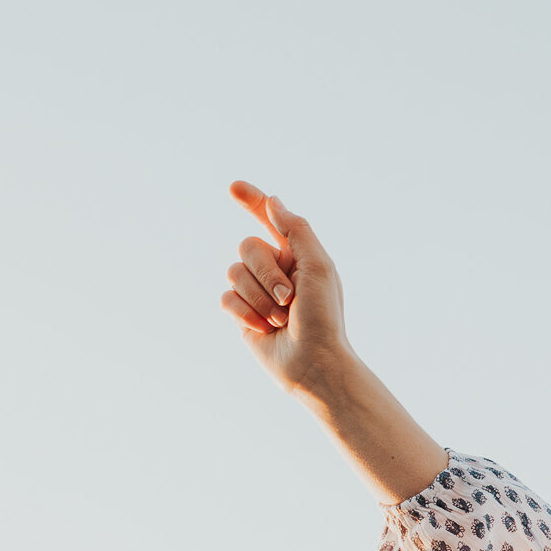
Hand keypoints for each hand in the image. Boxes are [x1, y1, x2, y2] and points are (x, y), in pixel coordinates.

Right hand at [221, 180, 351, 395]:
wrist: (313, 363)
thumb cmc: (324, 317)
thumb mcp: (318, 266)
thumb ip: (296, 230)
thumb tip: (273, 201)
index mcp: (296, 254)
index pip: (269, 220)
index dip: (252, 201)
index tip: (233, 187)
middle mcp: (274, 269)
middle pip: (247, 246)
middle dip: (266, 272)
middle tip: (289, 298)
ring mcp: (256, 291)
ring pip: (234, 273)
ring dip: (259, 297)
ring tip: (281, 319)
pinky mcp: (241, 313)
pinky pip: (225, 297)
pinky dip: (245, 313)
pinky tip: (264, 329)